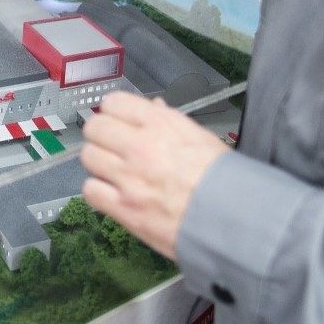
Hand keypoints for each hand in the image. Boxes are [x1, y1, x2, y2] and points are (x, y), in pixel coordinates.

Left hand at [80, 91, 229, 259]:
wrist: (234, 220)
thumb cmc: (225, 181)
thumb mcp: (201, 137)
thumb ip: (170, 121)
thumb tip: (153, 107)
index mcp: (161, 123)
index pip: (114, 103)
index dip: (112, 112)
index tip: (115, 121)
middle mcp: (141, 145)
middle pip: (95, 128)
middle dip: (101, 135)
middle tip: (110, 146)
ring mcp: (129, 177)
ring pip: (89, 157)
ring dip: (98, 163)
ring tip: (113, 171)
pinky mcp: (124, 207)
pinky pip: (90, 190)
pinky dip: (97, 192)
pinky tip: (112, 193)